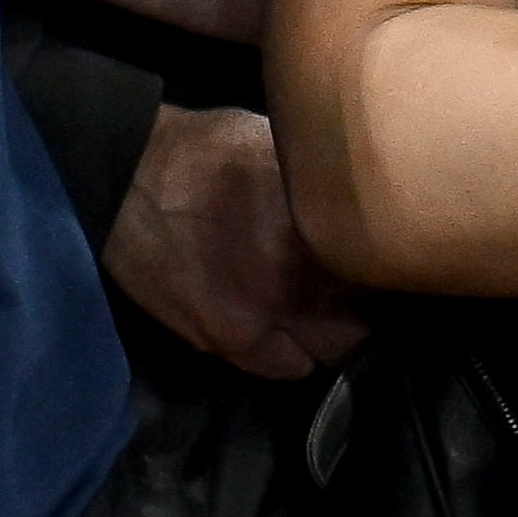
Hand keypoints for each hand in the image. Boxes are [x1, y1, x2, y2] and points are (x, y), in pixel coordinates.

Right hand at [103, 104, 372, 379]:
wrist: (126, 178)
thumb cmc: (208, 149)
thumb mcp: (283, 148)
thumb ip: (326, 187)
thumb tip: (365, 201)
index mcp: (320, 223)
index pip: (388, 267)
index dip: (392, 264)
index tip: (388, 257)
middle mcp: (301, 278)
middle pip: (370, 318)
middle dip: (370, 305)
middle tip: (361, 289)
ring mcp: (265, 316)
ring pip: (333, 350)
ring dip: (334, 333)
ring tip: (325, 311)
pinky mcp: (228, 339)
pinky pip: (287, 368)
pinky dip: (295, 352)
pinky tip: (289, 328)